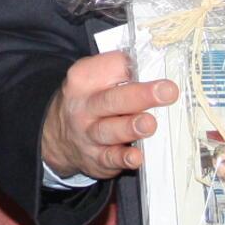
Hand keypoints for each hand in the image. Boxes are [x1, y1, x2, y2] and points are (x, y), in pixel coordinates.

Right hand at [39, 50, 178, 179]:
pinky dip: (123, 158)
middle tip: (167, 92)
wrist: (57, 137)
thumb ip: (119, 73)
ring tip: (149, 124)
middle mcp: (84, 105)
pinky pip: (110, 158)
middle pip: (112, 99)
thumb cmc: (88, 101)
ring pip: (110, 130)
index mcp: (84, 78)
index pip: (112, 66)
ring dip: (131, 127)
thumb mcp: (92, 79)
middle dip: (141, 95)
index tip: (155, 67)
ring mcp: (88, 134)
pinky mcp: (96, 158)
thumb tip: (158, 69)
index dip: (133, 67)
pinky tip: (136, 156)